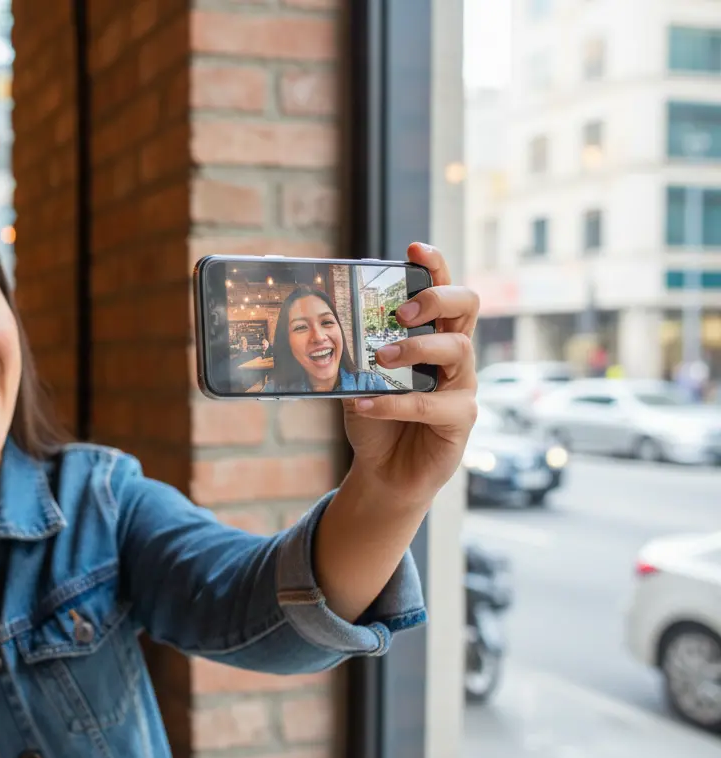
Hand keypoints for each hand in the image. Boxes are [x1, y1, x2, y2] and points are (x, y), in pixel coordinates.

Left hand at [341, 242, 478, 505]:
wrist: (384, 470)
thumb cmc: (376, 418)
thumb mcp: (358, 378)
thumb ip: (354, 353)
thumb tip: (330, 326)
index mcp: (432, 334)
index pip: (442, 289)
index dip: (434, 265)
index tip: (414, 248)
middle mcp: (454, 353)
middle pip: (467, 305)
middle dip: (435, 298)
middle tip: (401, 313)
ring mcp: (462, 385)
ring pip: (457, 348)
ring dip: (415, 348)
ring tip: (381, 358)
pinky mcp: (460, 419)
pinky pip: (434, 403)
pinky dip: (394, 402)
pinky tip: (366, 405)